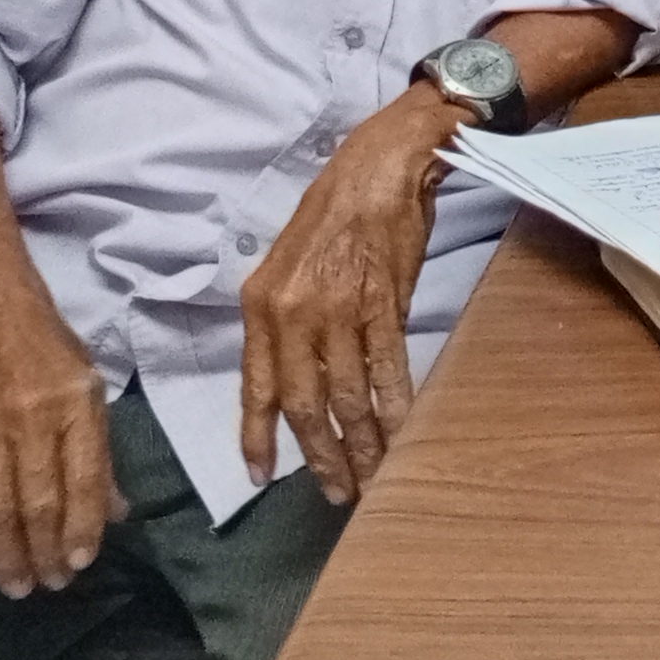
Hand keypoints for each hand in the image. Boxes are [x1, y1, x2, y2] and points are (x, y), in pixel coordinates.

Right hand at [0, 269, 124, 598]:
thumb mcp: (90, 384)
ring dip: (7, 554)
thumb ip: (99, 451)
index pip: (82, 480)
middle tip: (50, 586)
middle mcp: (31, 417)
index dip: (83, 527)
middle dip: (45, 553)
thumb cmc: (47, 342)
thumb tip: (115, 513)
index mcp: (75, 404)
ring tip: (17, 586)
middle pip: (38, 502)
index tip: (82, 562)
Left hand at [240, 83, 448, 505]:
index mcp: (261, 304)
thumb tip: (299, 379)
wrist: (380, 167)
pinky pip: (388, 370)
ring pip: (347, 396)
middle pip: (303, 403)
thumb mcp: (288, 265)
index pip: (255, 386)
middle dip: (321, 456)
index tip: (260, 478)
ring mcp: (339, 310)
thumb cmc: (335, 212)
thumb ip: (287, 323)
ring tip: (375, 476)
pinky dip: (397, 407)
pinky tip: (404, 433)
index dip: (258, 436)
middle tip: (338, 492)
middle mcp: (293, 313)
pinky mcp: (384, 304)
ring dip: (364, 444)